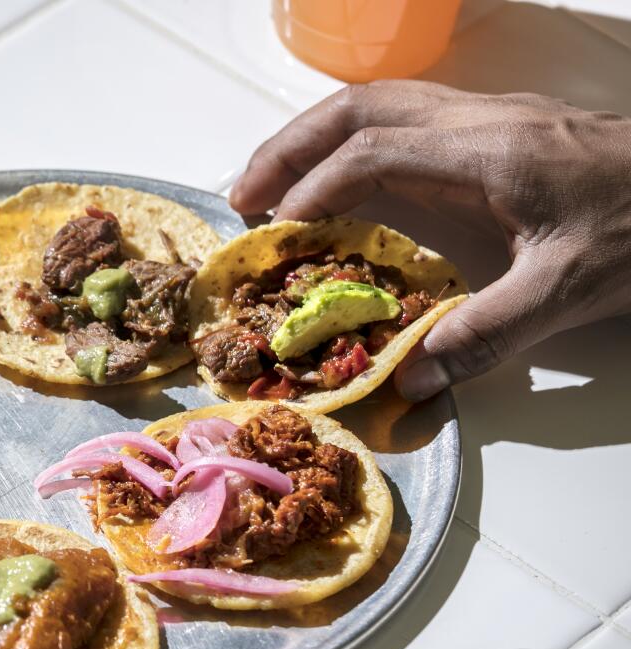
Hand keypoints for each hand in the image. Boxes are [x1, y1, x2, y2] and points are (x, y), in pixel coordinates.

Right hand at [229, 80, 630, 399]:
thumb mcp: (570, 291)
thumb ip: (486, 334)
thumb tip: (410, 378)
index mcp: (488, 151)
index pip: (374, 150)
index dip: (316, 187)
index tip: (279, 231)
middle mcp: (477, 119)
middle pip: (359, 106)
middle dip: (290, 147)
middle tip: (243, 197)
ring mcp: (486, 117)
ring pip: (375, 103)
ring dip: (313, 139)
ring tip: (272, 186)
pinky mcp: (494, 129)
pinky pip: (400, 119)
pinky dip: (349, 145)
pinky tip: (339, 180)